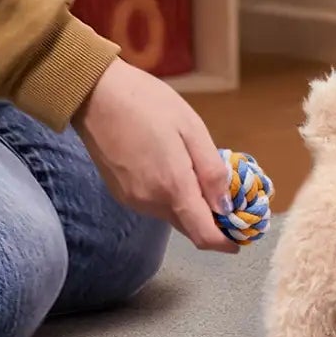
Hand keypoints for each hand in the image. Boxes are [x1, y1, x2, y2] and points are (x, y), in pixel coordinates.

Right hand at [72, 57, 235, 251]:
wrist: (95, 94)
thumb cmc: (148, 103)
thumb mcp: (191, 128)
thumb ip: (211, 171)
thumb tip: (225, 207)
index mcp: (172, 187)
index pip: (203, 235)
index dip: (224, 242)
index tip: (240, 238)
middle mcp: (150, 203)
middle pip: (188, 226)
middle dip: (210, 221)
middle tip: (227, 198)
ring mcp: (132, 200)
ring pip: (171, 215)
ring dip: (190, 206)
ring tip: (200, 175)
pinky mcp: (120, 193)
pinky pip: (154, 205)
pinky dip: (170, 198)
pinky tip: (174, 171)